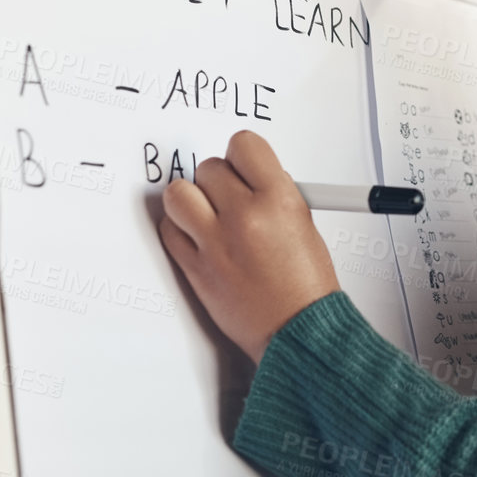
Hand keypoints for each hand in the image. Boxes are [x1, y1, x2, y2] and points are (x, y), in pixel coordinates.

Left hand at [157, 130, 340, 363]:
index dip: (241, 155)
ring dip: (191, 199)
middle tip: (229, 198)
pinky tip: (198, 238)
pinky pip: (169, 231)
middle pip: (209, 168)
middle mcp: (244, 216)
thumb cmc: (306, 287)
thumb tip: (250, 177)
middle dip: (218, 181)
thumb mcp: (304, 224)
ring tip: (206, 213)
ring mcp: (215, 242)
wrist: (298, 332)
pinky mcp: (195, 268)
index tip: (241, 166)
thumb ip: (275, 194)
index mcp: (278, 200)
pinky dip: (180, 230)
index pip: (243, 144)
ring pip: (178, 193)